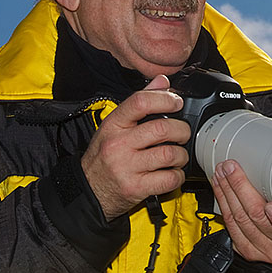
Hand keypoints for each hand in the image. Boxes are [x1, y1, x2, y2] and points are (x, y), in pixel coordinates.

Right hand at [81, 75, 190, 220]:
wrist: (88, 191)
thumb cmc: (103, 157)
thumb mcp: (114, 126)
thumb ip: (139, 102)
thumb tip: (163, 81)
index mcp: (113, 124)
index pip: (140, 102)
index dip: (165, 99)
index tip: (176, 103)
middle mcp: (118, 144)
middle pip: (162, 129)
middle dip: (182, 130)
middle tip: (183, 133)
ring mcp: (127, 167)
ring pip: (169, 154)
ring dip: (182, 155)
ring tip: (178, 155)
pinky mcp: (136, 188)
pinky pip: (169, 178)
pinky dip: (178, 175)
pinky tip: (173, 172)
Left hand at [212, 159, 271, 262]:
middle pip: (257, 217)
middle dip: (241, 187)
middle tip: (232, 168)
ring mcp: (262, 250)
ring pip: (239, 218)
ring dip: (227, 191)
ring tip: (222, 172)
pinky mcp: (245, 249)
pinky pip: (229, 224)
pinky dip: (222, 201)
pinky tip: (220, 187)